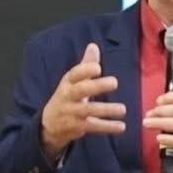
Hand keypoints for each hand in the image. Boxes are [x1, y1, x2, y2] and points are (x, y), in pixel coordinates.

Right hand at [40, 42, 124, 163]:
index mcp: (68, 83)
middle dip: (96, 86)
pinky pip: (93, 127)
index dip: (85, 70)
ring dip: (106, 110)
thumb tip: (93, 45)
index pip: (74, 75)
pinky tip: (121, 127)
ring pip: (88, 110)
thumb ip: (85, 65)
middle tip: (115, 82)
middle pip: (80, 90)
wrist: (50, 125)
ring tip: (123, 109)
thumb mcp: (73, 81)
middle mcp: (68, 97)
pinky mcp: (77, 127)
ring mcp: (72, 113)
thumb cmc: (67, 98)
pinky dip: (107, 127)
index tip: (98, 67)